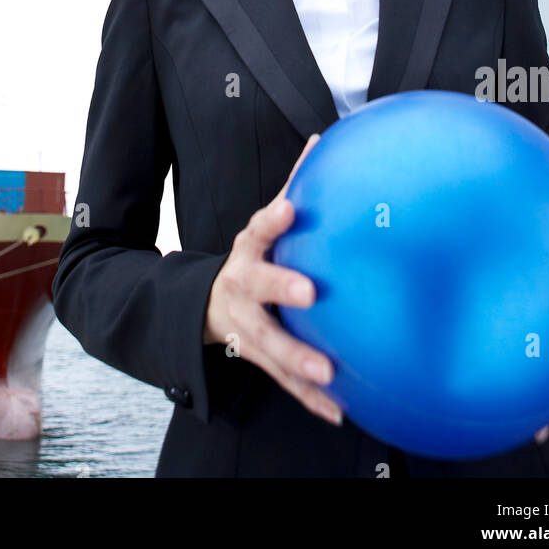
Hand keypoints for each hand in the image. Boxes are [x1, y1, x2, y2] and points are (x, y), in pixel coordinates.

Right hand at [203, 132, 342, 426]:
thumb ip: (294, 185)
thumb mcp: (265, 223)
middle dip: (282, 289)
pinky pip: (283, 380)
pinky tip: (339, 409)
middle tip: (311, 293)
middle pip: (258, 287)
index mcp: (250, 249)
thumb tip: (321, 139)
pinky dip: (309, 397)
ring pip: (269, 342)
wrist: (209, 305)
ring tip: (328, 372)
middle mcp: (242, 286)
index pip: (260, 228)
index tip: (293, 209)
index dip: (275, 219)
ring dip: (297, 359)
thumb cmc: (255, 256)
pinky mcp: (257, 356)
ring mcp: (246, 325)